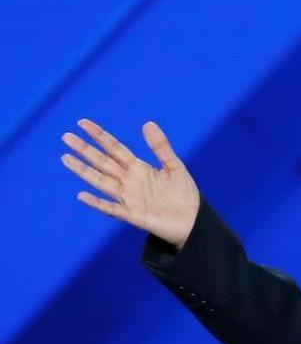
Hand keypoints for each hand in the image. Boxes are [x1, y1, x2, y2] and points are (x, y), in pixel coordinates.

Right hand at [61, 119, 200, 248]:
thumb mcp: (174, 166)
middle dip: (85, 150)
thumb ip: (161, 147)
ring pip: (101, 182)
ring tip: (66, 158)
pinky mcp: (132, 215)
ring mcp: (128, 198)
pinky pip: (111, 208)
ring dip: (84, 171)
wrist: (193, 220)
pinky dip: (97, 202)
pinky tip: (82, 195)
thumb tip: (148, 123)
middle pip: (103, 162)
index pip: (115, 148)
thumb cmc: (183, 194)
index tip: (82, 123)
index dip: (99, 136)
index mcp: (139, 168)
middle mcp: (129, 181)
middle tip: (66, 137)